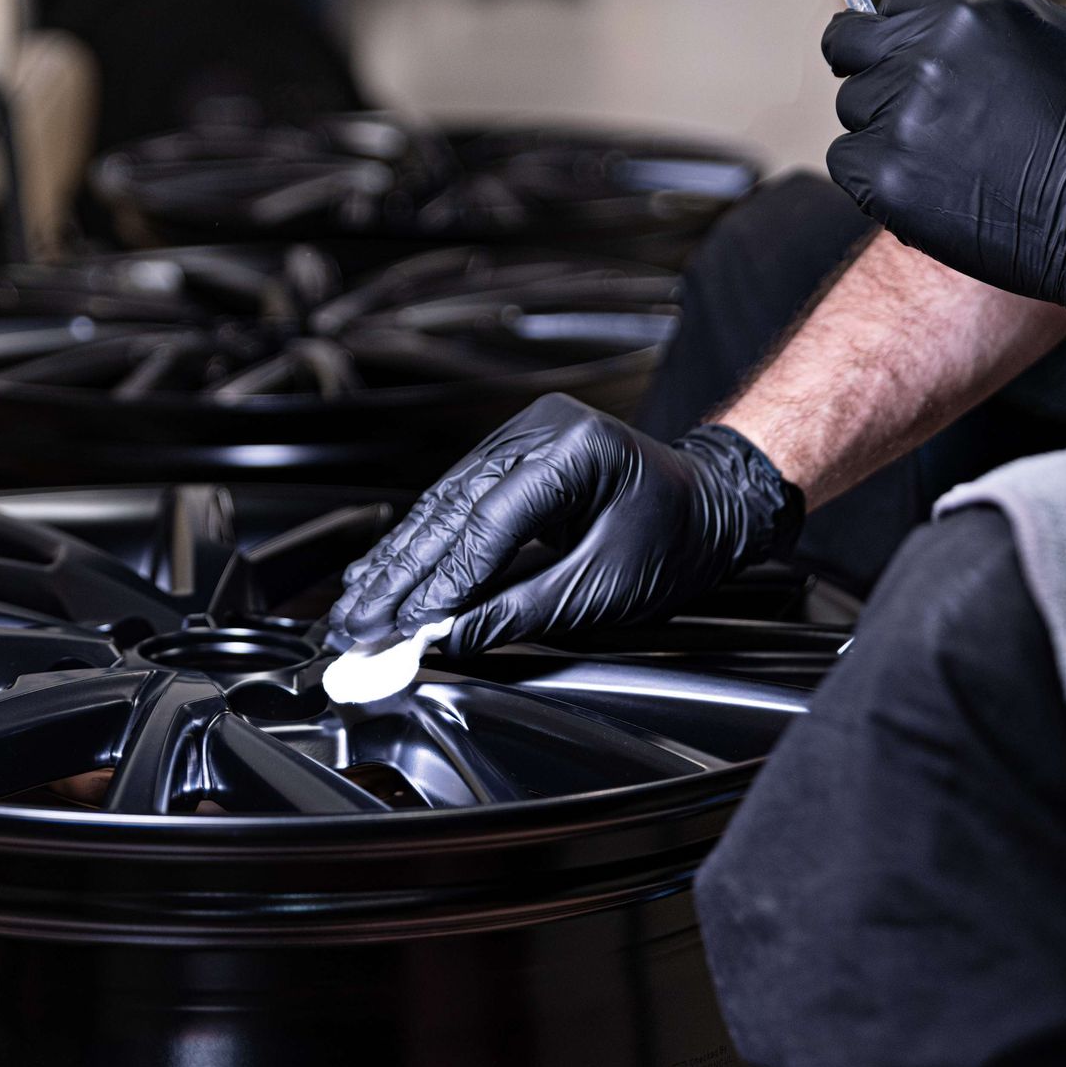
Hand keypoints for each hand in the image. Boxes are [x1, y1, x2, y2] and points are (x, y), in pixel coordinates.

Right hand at [326, 394, 802, 657]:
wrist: (711, 504)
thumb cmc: (676, 538)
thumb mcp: (606, 586)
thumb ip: (524, 608)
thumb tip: (455, 636)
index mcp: (573, 449)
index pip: (489, 521)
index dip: (443, 580)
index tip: (406, 625)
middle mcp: (538, 430)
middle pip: (451, 510)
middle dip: (400, 576)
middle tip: (358, 624)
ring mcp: (520, 436)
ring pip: (440, 506)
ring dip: (395, 563)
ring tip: (354, 606)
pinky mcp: (508, 455)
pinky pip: (452, 503)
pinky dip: (416, 545)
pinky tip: (379, 571)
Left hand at [822, 0, 1065, 343]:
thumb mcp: (1058, 37)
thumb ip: (984, 19)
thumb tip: (928, 18)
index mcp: (968, 13)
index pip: (890, 5)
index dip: (895, 33)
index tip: (900, 54)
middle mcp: (927, 57)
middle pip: (852, 49)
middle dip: (870, 71)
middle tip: (894, 103)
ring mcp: (901, 118)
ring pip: (853, 109)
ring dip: (880, 129)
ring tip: (942, 157)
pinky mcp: (884, 176)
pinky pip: (847, 163)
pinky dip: (874, 177)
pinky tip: (924, 187)